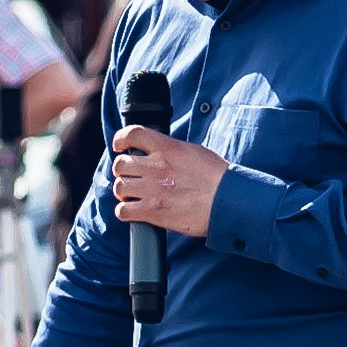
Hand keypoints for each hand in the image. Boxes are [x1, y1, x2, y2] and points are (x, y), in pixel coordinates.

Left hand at [111, 125, 227, 238]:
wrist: (227, 202)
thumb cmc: (217, 178)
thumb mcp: (195, 152)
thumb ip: (172, 150)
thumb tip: (159, 152)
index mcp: (168, 148)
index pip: (133, 134)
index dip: (120, 139)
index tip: (119, 146)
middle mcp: (156, 167)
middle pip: (121, 164)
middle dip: (123, 171)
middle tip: (130, 177)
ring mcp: (152, 190)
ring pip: (119, 187)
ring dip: (123, 192)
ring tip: (132, 196)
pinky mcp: (153, 212)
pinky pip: (123, 211)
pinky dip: (125, 212)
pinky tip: (133, 211)